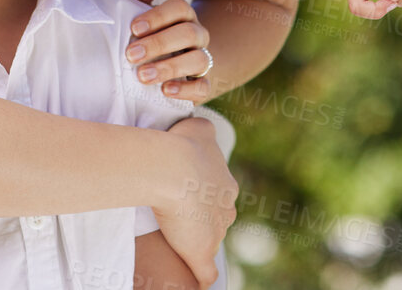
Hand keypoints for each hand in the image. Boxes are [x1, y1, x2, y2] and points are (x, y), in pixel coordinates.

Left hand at [125, 0, 212, 102]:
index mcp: (183, 16)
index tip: (134, 28)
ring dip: (169, 67)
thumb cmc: (150, 36)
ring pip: (198, 60)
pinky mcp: (203, 84)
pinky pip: (203, 87)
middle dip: (159, 44)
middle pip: (188, 33)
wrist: (173, 65)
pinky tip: (165, 90)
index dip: (158, 16)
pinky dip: (186, 90)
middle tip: (131, 55)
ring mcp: (203, 60)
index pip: (179, 8)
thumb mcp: (142, 16)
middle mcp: (197, 35)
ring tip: (143, 76)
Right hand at [155, 116, 235, 286]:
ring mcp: (217, 229)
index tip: (185, 193)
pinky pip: (207, 272)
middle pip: (218, 216)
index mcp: (226, 184)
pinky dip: (204, 279)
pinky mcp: (202, 250)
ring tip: (179, 242)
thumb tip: (203, 128)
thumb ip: (203, 129)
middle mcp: (227, 206)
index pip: (218, 194)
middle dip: (203, 217)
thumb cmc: (182, 147)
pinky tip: (201, 284)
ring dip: (199, 241)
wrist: (174, 168)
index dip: (202, 195)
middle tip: (180, 215)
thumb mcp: (199, 127)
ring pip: (211, 238)